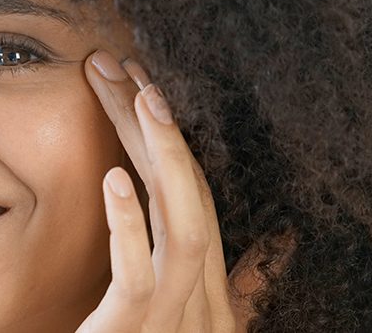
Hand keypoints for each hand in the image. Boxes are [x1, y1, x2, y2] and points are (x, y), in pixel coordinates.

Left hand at [77, 51, 234, 332]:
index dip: (170, 137)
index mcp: (200, 285)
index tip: (140, 84)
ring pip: (186, 224)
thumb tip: (256, 251)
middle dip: (159, 126)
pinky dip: (132, 226)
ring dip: (164, 156)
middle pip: (188, 192)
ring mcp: (174, 315)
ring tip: (142, 97)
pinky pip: (138, 278)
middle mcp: (199, 294)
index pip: (190, 194)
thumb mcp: (167, 320)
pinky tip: (114, 180)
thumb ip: (195, 283)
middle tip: (123, 63)